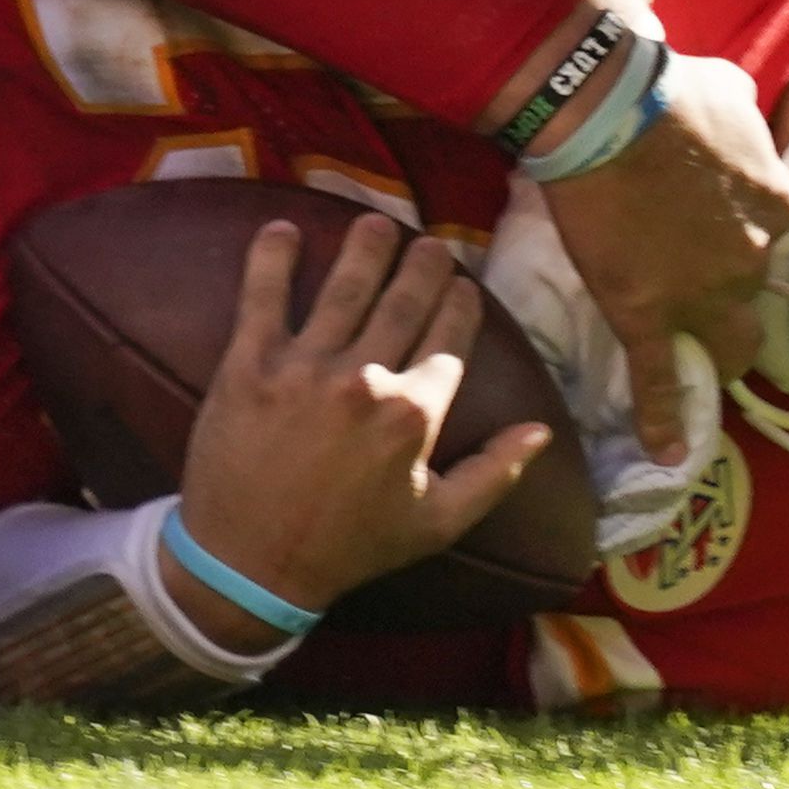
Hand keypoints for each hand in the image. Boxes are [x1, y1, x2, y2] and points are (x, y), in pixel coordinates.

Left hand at [168, 214, 552, 644]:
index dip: (460, 303)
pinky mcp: (248, 365)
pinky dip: (272, 257)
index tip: (462, 283)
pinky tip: (283, 226)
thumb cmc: (349, 546)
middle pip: (405, 300)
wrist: (249, 566)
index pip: (450, 337)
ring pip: (344, 286)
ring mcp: (305, 368)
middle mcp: (366, 381)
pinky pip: (262, 297)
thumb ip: (494, 474)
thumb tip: (541, 428)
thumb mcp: (435, 524)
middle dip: (423, 263)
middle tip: (428, 241)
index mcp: (415, 415)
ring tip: (375, 221)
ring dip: (365, 246)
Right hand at [540, 53, 788, 462]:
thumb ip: (746, 120)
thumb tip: (739, 118)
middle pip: (750, 295)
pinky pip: (659, 378)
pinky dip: (663, 418)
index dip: (742, 231)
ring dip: (709, 349)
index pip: (771, 232)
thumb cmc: (667, 90)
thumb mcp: (731, 90)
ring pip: (722, 342)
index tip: (720, 226)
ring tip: (690, 360)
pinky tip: (664, 450)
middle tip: (698, 286)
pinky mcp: (647, 316)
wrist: (604, 110)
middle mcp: (751, 258)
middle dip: (730, 295)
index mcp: (775, 203)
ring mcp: (701, 294)